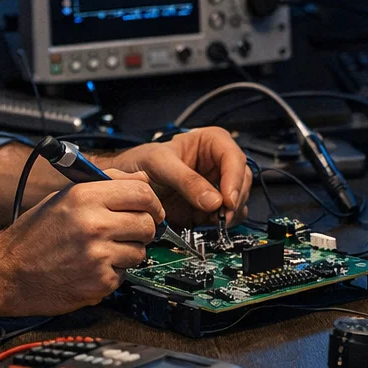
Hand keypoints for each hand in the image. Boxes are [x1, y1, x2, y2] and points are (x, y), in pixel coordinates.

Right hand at [0, 169, 163, 314]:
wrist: (6, 273)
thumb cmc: (35, 234)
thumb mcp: (64, 197)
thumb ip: (105, 184)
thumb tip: (143, 180)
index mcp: (84, 197)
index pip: (142, 193)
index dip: (153, 203)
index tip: (151, 211)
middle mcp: (93, 224)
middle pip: (147, 224)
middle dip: (142, 229)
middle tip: (126, 233)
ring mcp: (97, 256)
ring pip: (140, 252)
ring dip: (127, 253)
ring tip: (101, 251)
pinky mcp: (99, 283)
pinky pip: (124, 274)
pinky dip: (112, 273)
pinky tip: (90, 268)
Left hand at [98, 127, 249, 228]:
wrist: (125, 183)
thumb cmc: (140, 162)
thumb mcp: (159, 164)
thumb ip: (186, 181)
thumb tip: (214, 201)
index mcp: (211, 142)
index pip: (234, 158)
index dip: (234, 179)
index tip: (227, 200)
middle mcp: (218, 164)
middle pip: (242, 180)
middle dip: (234, 199)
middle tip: (222, 217)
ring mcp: (217, 186)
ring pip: (239, 200)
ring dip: (230, 214)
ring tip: (211, 221)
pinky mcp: (212, 207)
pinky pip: (228, 216)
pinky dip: (222, 223)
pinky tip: (206, 224)